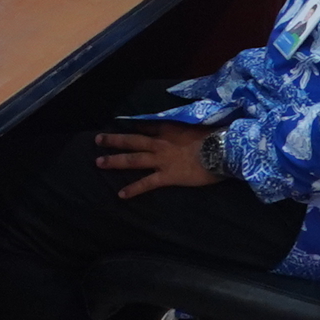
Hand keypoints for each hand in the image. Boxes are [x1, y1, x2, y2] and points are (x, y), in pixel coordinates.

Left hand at [93, 122, 222, 199]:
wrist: (222, 150)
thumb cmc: (215, 136)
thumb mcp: (198, 124)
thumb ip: (187, 126)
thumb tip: (187, 126)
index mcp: (169, 128)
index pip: (146, 126)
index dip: (132, 127)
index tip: (120, 125)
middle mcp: (160, 143)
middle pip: (132, 140)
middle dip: (113, 140)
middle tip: (97, 140)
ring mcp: (161, 160)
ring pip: (133, 159)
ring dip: (115, 161)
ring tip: (98, 163)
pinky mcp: (167, 176)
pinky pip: (146, 183)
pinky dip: (133, 189)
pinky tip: (120, 194)